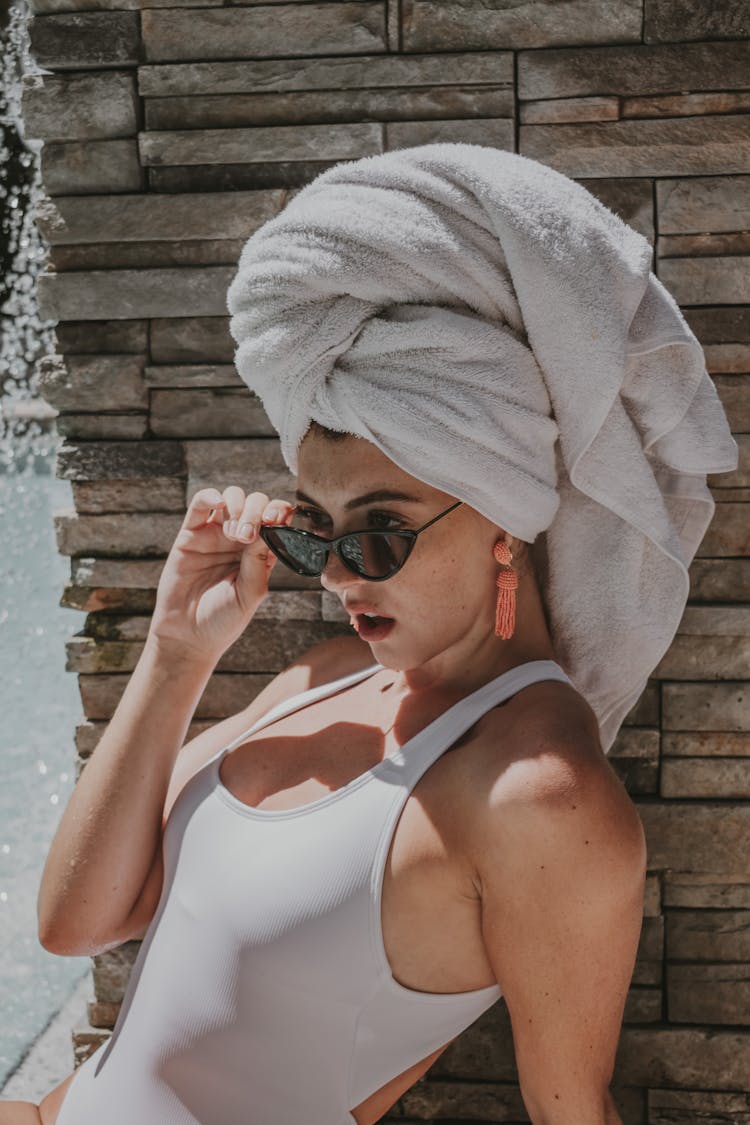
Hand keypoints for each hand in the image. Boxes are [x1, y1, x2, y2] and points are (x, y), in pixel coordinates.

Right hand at [146, 486, 296, 664]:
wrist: (188, 636)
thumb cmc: (224, 620)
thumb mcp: (250, 593)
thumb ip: (258, 561)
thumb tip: (268, 526)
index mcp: (261, 553)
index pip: (277, 520)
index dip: (280, 512)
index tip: (277, 521)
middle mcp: (240, 540)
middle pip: (256, 503)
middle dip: (256, 511)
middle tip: (247, 536)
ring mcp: (215, 535)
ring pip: (232, 497)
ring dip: (237, 507)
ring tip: (233, 534)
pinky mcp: (191, 534)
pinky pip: (201, 504)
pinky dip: (211, 496)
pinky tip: (217, 504)